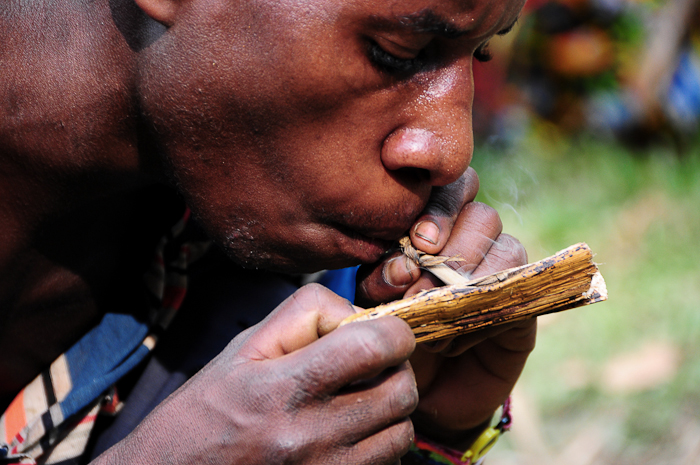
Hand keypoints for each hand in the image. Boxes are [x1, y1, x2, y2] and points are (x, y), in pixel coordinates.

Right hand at [99, 285, 417, 464]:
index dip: (394, 332)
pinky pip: (386, 464)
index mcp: (282, 387)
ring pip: (401, 433)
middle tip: (372, 367)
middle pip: (401, 392)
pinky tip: (350, 433)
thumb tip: (359, 314)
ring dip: (390, 411)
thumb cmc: (207, 409)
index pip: (374, 347)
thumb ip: (305, 317)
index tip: (385, 332)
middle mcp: (308, 436)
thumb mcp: (244, 348)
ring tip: (359, 402)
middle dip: (396, 370)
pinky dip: (379, 445)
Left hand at [355, 167, 536, 446]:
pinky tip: (454, 337)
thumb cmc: (393, 335)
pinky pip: (520, 288)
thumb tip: (403, 267)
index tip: (417, 242)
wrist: (420, 393)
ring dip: (469, 279)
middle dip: (453, 244)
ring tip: (433, 313)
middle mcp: (474, 242)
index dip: (439, 206)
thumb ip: (384, 278)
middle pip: (481, 214)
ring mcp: (502, 272)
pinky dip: (485, 310)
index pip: (452, 187)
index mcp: (436, 227)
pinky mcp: (522, 304)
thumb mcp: (376, 302)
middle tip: (421, 277)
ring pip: (505, 246)